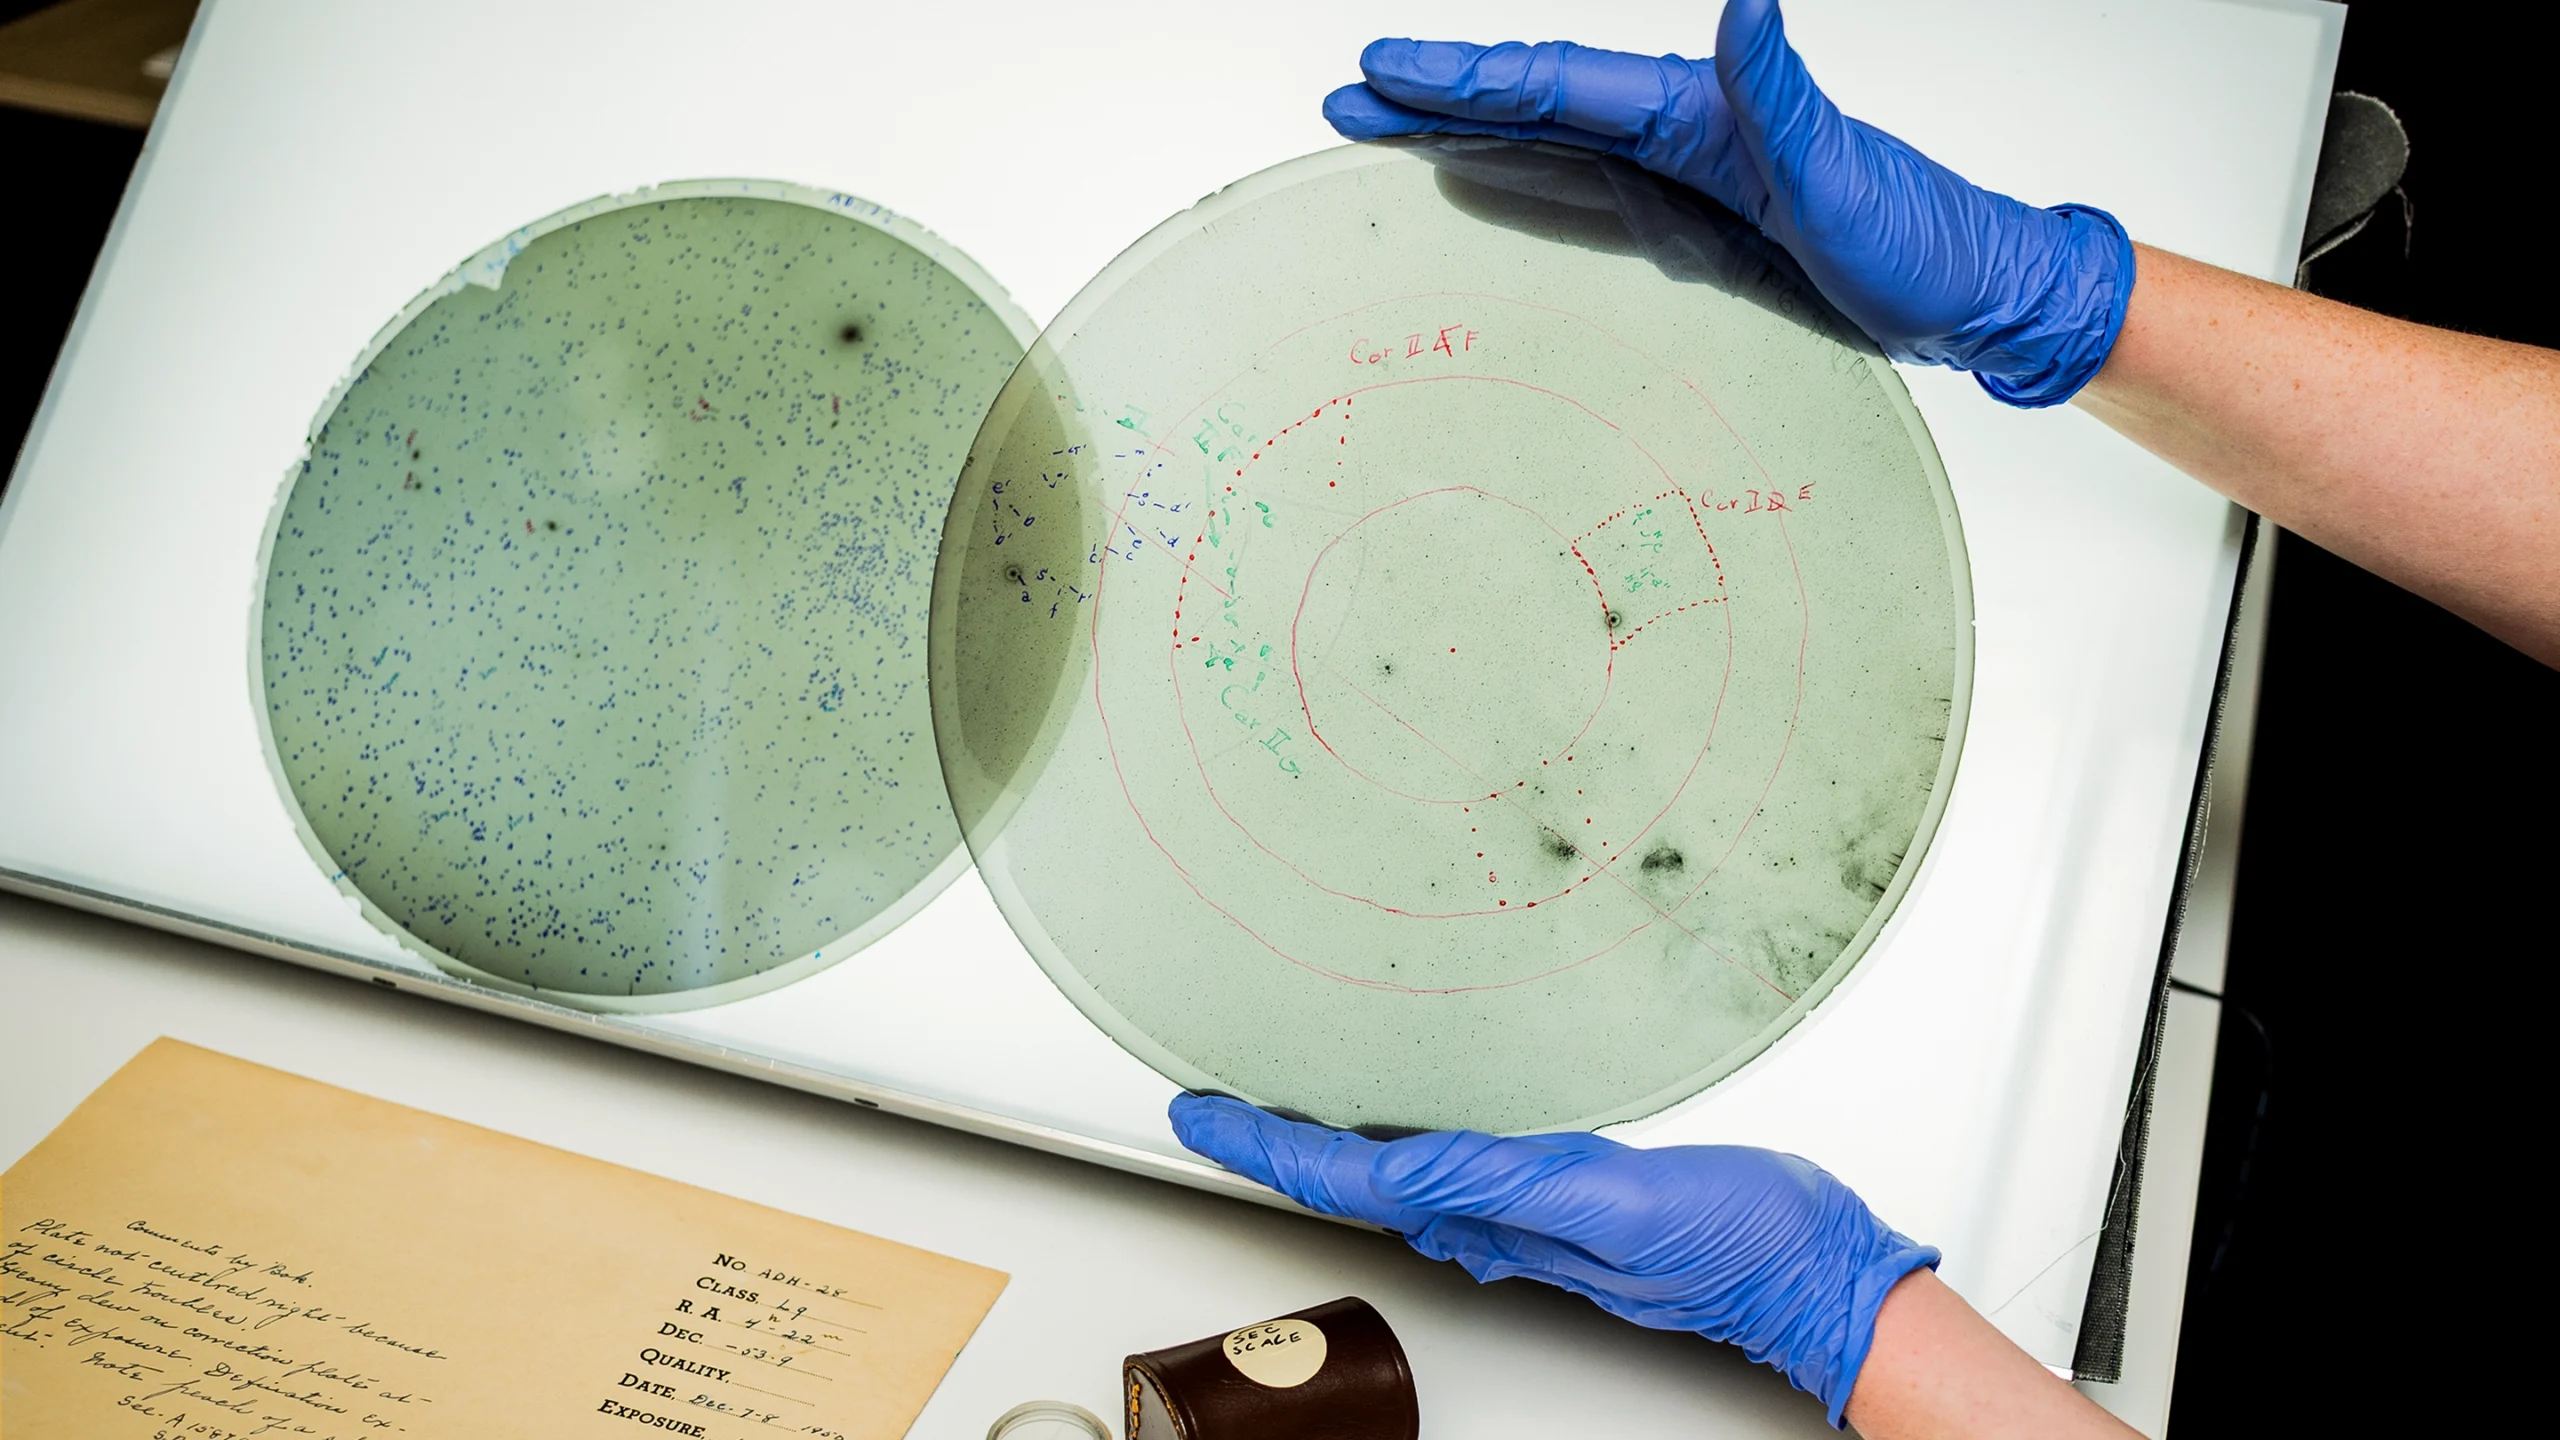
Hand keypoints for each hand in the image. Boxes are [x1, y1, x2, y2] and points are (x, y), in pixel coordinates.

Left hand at [1170, 1094, 1936, 1426]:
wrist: (1820, 1275)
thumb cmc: (1744, 1239)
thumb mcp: (1624, 1204)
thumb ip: (1517, 1189)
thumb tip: (1414, 1169)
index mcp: (1501, 1213)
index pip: (1352, 1180)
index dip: (1266, 1148)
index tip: (1197, 1116)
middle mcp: (1500, 1219)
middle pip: (1352, 1182)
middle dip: (1272, 1147)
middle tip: (1206, 1108)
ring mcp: (1530, 1215)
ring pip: (1394, 1181)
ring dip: (1324, 1148)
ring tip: (1267, 1112)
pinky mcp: (1566, 1198)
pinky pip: (1454, 1173)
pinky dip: (1397, 1148)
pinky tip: (1396, 1133)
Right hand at [1321, 0, 2133, 406]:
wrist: (1969, 295)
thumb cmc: (1915, 241)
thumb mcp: (1845, 172)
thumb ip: (1784, 91)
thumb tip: (1748, 0)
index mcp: (1699, 113)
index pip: (1560, 84)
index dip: (1469, 77)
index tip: (1385, 71)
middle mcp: (1682, 130)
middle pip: (1535, 100)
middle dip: (1439, 94)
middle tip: (1349, 96)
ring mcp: (1680, 177)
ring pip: (1546, 140)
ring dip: (1462, 131)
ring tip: (1382, 129)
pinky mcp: (1690, 222)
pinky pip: (1580, 190)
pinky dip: (1517, 178)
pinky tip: (1477, 182)